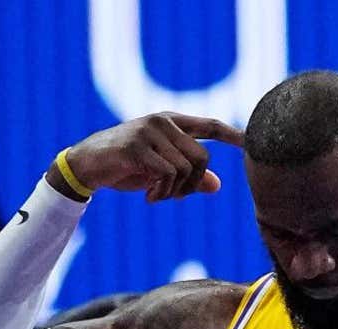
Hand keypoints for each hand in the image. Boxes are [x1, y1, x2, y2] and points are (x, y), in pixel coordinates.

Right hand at [55, 112, 243, 202]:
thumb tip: (217, 185)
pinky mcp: (137, 146)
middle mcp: (163, 121)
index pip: (210, 125)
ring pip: (186, 168)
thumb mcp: (160, 172)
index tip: (251, 143)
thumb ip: (189, 176)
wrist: (86, 165)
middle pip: (202, 157)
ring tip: (156, 196)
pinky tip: (148, 197)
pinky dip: (162, 193)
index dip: (232, 134)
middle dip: (193, 184)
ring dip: (174, 192)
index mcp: (172, 123)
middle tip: (174, 197)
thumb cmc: (126, 167)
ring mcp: (149, 131)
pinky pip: (168, 174)